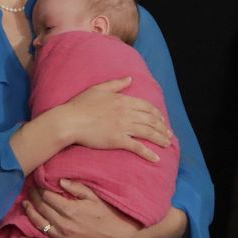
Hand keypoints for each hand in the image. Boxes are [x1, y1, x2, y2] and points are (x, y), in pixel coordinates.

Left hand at [19, 179, 142, 237]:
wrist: (120, 236)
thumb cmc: (108, 214)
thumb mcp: (94, 197)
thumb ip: (76, 188)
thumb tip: (59, 180)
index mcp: (70, 209)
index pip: (47, 196)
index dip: (40, 188)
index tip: (36, 180)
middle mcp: (63, 224)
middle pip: (41, 208)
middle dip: (34, 197)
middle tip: (29, 188)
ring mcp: (62, 237)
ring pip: (39, 224)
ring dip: (30, 213)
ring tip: (25, 203)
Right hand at [56, 76, 173, 162]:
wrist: (69, 121)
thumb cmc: (80, 105)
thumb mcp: (98, 89)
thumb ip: (116, 84)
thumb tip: (130, 78)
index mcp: (123, 100)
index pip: (147, 107)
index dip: (157, 114)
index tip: (162, 120)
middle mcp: (126, 113)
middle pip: (151, 120)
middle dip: (163, 127)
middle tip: (169, 134)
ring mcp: (123, 127)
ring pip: (148, 132)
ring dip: (160, 139)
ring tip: (167, 144)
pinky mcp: (118, 140)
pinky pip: (137, 147)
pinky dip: (148, 153)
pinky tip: (156, 159)